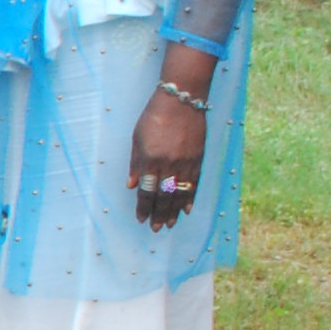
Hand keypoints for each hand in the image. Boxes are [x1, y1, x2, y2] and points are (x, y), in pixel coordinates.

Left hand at [131, 85, 209, 229]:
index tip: (141, 218)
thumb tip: (132, 186)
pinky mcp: (198, 159)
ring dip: (174, 211)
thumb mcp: (137, 138)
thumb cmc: (154, 117)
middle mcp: (169, 164)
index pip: (146, 191)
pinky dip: (190, 198)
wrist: (182, 101)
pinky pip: (194, 183)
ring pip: (180, 193)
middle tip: (156, 228)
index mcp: (150, 159)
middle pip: (163, 196)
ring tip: (169, 224)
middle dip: (158, 214)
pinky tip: (186, 209)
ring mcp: (186, 163)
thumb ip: (135, 163)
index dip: (144, 207)